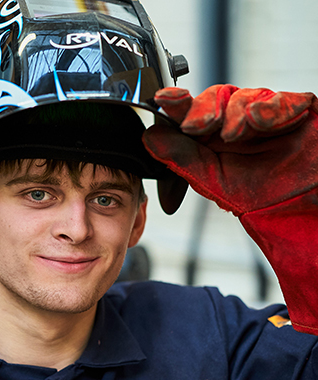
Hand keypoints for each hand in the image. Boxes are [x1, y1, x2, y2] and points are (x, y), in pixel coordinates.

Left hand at [143, 85, 317, 333]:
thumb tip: (150, 138)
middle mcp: (237, 123)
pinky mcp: (298, 110)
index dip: (176, 104)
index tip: (162, 100)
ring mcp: (267, 114)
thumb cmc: (262, 195)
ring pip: (243, 96)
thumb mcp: (215, 181)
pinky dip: (270, 108)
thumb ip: (183, 159)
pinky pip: (284, 99)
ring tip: (234, 133)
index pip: (191, 113)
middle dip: (202, 108)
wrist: (304, 209)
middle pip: (214, 98)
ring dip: (234, 113)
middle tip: (196, 125)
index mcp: (214, 138)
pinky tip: (260, 120)